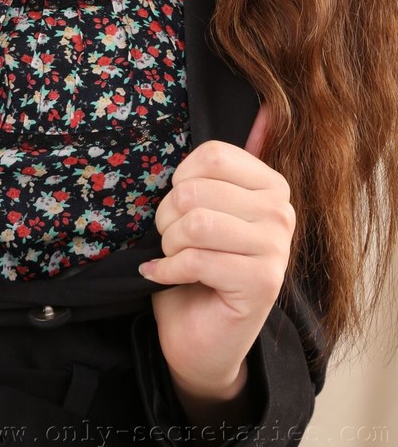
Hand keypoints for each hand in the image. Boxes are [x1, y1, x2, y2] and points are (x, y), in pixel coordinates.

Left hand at [140, 108, 295, 396]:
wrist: (200, 335)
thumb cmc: (198, 263)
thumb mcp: (208, 206)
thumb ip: (228, 166)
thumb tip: (270, 110)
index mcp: (271, 185)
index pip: (211, 156)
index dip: (178, 179)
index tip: (178, 204)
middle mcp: (281, 212)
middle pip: (197, 189)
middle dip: (166, 217)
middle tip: (170, 239)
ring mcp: (276, 248)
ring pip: (195, 223)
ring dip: (168, 243)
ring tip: (172, 256)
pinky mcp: (262, 283)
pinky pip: (195, 259)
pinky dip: (166, 270)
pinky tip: (164, 277)